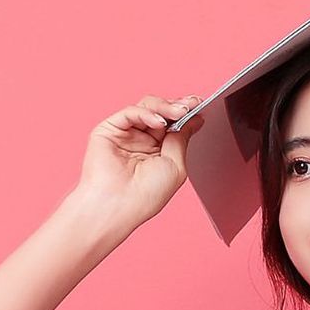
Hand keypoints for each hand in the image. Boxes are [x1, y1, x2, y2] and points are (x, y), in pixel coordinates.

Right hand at [73, 93, 205, 226]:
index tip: (199, 104)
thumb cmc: (145, 195)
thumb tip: (195, 119)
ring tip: (179, 112)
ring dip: (165, 107)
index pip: (172, 125)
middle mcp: (141, 141)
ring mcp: (126, 134)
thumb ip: (182, 139)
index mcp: (157, 152)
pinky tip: (159, 122)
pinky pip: (130, 112)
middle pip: (161, 112)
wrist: (118, 205)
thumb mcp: (176, 166)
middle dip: (177, 106)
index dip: (185, 113)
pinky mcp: (110, 129)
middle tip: (191, 103)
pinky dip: (147, 113)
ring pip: (147, 108)